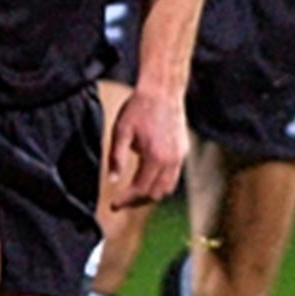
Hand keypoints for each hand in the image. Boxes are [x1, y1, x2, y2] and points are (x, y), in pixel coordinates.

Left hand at [104, 84, 185, 206]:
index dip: (126, 200)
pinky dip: (160, 183)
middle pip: (155, 193)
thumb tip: (112, 180)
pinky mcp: (183, 150)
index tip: (113, 205)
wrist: (162, 90)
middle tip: (121, 203)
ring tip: (134, 195)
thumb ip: (116, 158)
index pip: (140, 189)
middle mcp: (171, 160)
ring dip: (150, 195)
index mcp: (155, 157)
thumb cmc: (139, 108)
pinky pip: (173, 176)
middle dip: (137, 202)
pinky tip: (147, 178)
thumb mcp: (121, 131)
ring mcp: (179, 156)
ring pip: (167, 188)